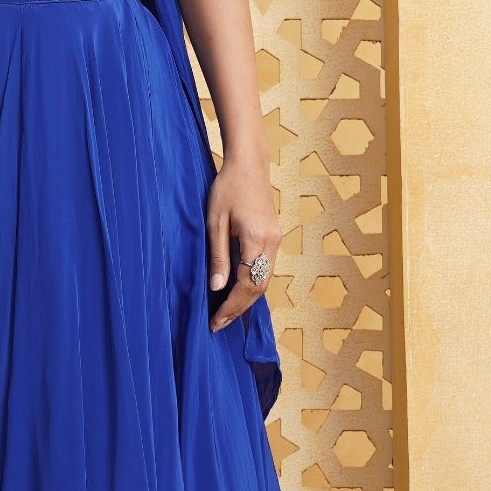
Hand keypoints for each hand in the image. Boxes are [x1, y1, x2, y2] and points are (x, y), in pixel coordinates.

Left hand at [205, 159, 281, 331]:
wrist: (249, 165)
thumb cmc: (227, 188)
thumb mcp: (214, 222)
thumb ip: (218, 256)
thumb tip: (217, 288)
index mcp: (256, 238)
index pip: (246, 283)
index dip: (231, 306)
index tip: (215, 322)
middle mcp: (272, 243)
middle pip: (259, 287)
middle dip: (239, 309)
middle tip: (218, 325)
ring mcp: (276, 240)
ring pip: (265, 280)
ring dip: (246, 300)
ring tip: (225, 314)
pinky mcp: (274, 237)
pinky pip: (265, 269)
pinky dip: (252, 285)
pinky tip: (237, 293)